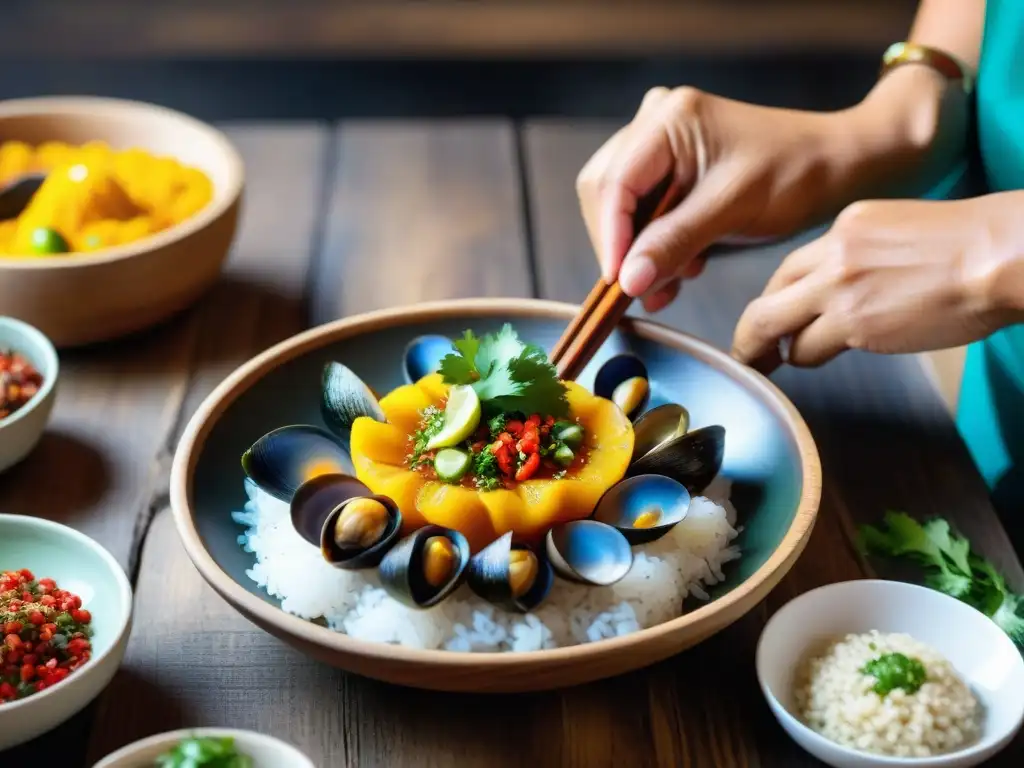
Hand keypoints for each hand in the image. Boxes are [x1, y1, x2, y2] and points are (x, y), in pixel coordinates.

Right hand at [575, 86, 856, 311]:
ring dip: (641, 251)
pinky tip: (683, 267)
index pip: (612, 184)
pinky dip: (656, 245)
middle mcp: (656, 123)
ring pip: (622, 207)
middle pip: (607, 194)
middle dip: (625, 246)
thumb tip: (626, 281)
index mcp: (669, 120)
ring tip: (674, 281)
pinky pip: (644, 209)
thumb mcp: (731, 210)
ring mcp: (661, 143)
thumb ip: (673, 243)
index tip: (619, 283)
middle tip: (649, 286)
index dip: (610, 238)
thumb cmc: (794, 174)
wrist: (836, 165)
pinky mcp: (672, 166)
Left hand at [731, 196, 1023, 373]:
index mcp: (844, 228)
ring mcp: (838, 289)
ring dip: (783, 351)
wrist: (1000, 255)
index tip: (771, 316)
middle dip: (750, 333)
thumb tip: (840, 285)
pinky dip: (809, 359)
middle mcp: (831, 254)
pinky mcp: (853, 323)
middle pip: (765, 300)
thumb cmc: (968, 247)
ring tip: (786, 363)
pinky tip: (822, 360)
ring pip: (777, 329)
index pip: (789, 268)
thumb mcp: (898, 231)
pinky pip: (809, 351)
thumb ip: (859, 254)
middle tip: (746, 353)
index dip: (776, 298)